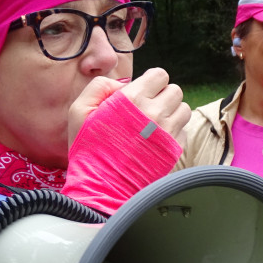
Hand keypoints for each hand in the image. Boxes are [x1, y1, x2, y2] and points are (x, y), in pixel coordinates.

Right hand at [67, 68, 189, 149]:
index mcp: (132, 99)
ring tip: (153, 125)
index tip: (140, 93)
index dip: (150, 82)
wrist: (100, 188)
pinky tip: (155, 141)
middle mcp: (154, 113)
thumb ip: (99, 87)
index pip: (159, 75)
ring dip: (171, 113)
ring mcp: (167, 133)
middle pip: (175, 90)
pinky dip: (172, 133)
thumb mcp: (79, 111)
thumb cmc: (87, 149)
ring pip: (183, 110)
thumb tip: (123, 83)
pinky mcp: (173, 151)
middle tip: (146, 110)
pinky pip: (183, 131)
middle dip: (162, 96)